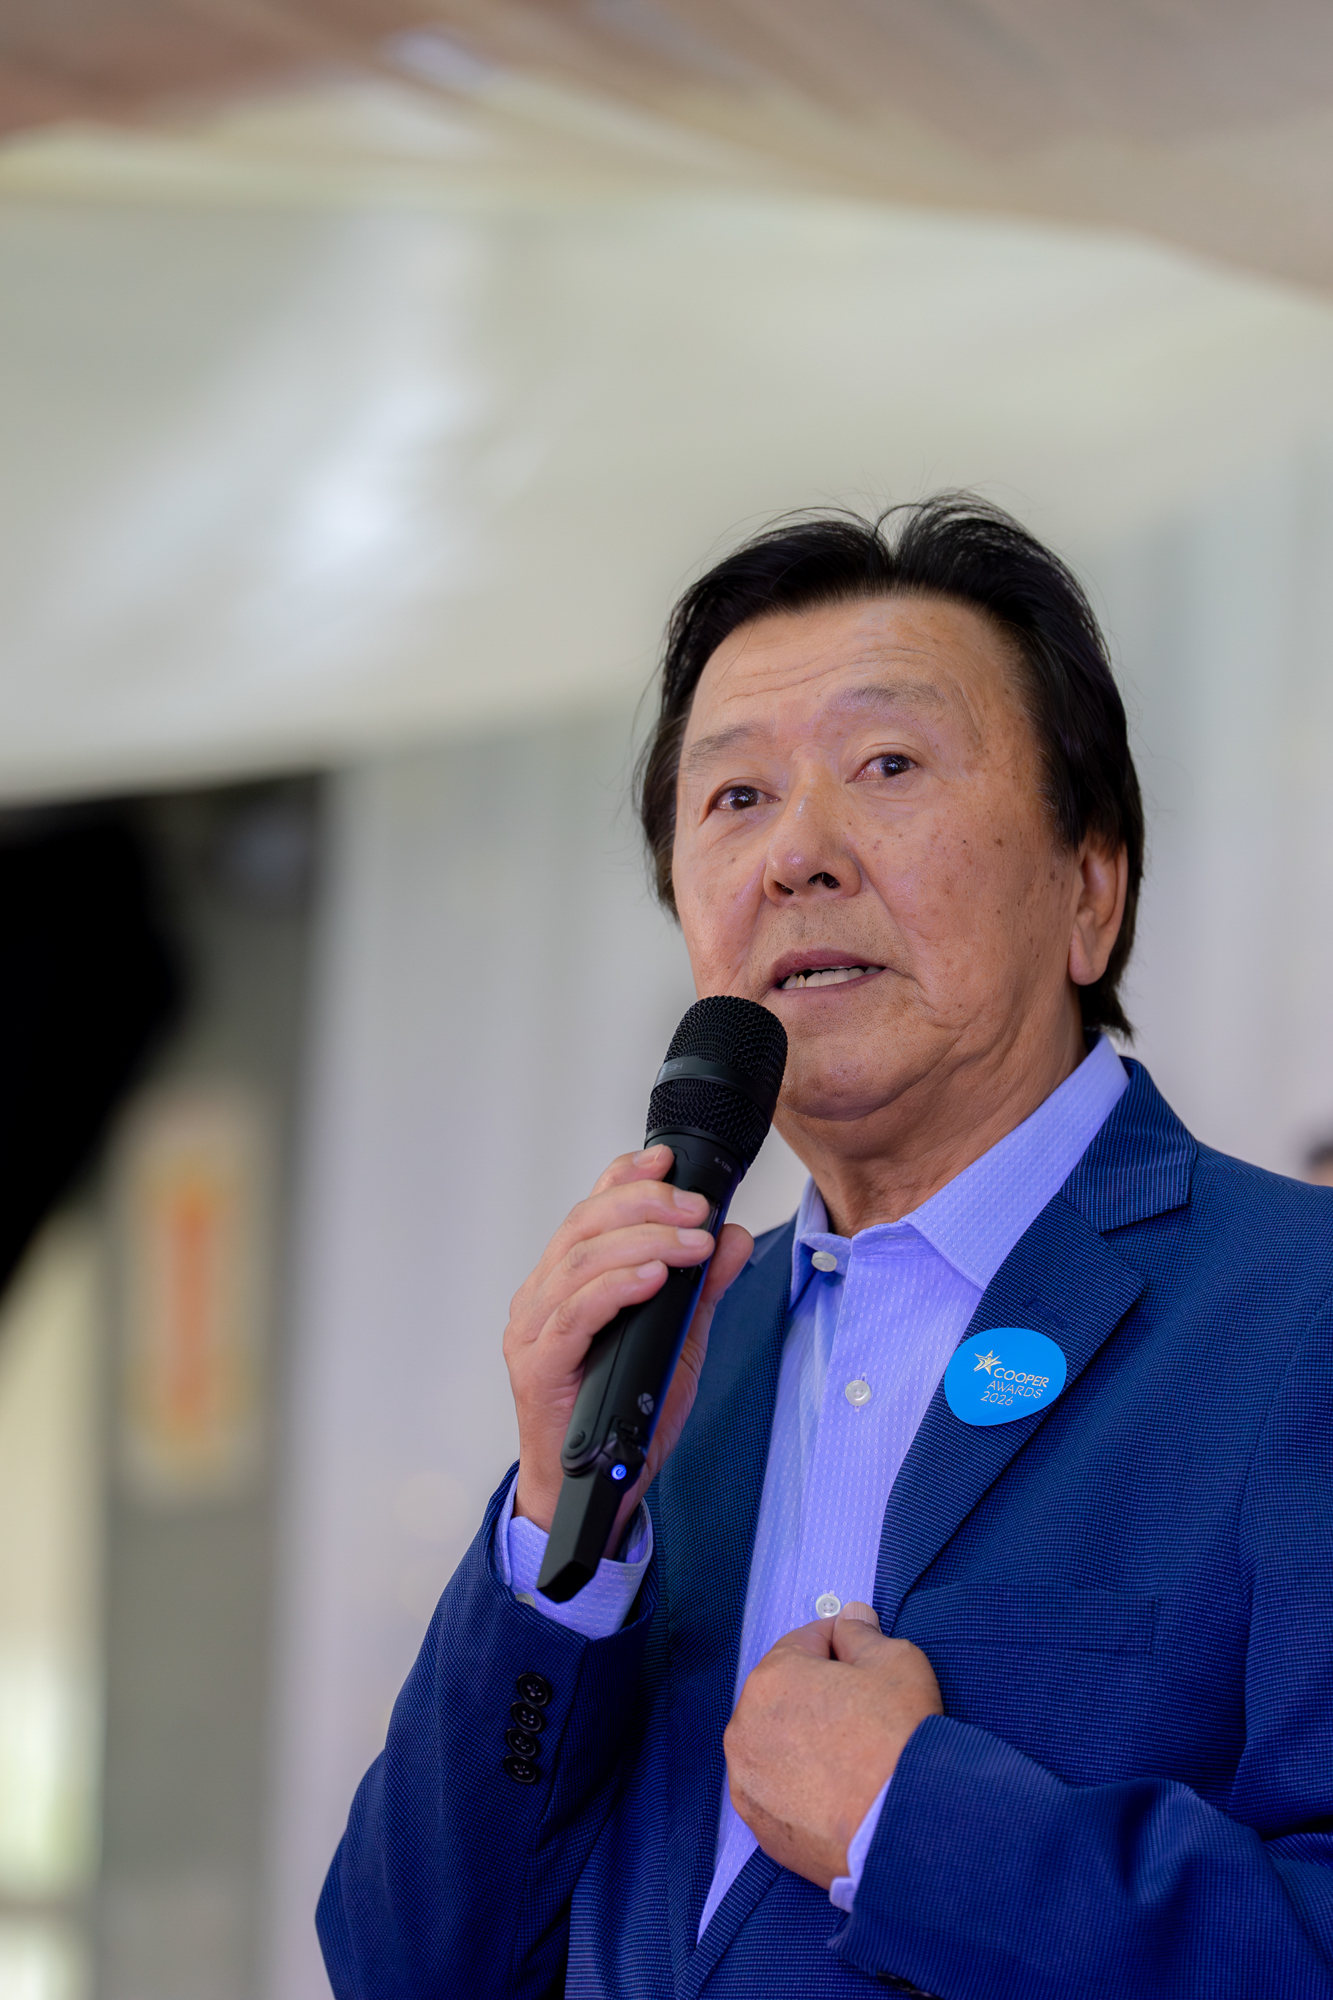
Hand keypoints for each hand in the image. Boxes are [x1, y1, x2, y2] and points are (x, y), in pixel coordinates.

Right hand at [503, 1143, 752, 1547]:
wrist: (591, 1494)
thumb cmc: (624, 1417)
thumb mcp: (678, 1343)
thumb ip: (701, 1289)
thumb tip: (733, 1237)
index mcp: (567, 1282)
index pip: (588, 1211)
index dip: (625, 1177)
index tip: (668, 1159)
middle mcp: (541, 1298)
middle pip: (583, 1225)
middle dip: (646, 1205)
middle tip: (697, 1208)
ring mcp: (532, 1331)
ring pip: (579, 1261)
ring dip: (642, 1242)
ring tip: (691, 1241)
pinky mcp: (537, 1367)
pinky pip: (574, 1314)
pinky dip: (616, 1287)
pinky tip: (653, 1276)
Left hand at [724, 1602, 942, 1888]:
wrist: (905, 1831)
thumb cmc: (899, 1740)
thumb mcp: (895, 1661)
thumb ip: (863, 1634)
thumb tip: (851, 1618)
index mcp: (771, 1676)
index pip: (806, 1642)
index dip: (842, 1649)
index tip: (867, 1665)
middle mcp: (745, 1726)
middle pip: (787, 1694)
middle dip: (820, 1696)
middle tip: (865, 1715)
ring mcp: (748, 1781)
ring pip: (778, 1743)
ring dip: (806, 1741)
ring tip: (852, 1759)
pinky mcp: (760, 1825)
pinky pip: (778, 1790)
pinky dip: (800, 1786)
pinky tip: (837, 1793)